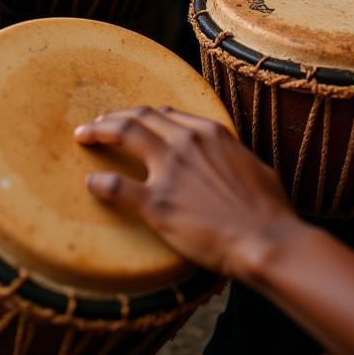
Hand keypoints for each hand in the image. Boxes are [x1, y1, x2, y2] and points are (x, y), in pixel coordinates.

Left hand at [75, 107, 301, 281]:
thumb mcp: (254, 168)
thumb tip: (230, 159)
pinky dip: (99, 182)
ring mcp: (170, 169)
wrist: (267, 240)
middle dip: (113, 117)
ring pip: (124, 133)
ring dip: (99, 131)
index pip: (166, 114)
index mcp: (209, 132)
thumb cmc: (270, 211)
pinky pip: (116, 186)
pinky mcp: (158, 203)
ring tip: (83, 136)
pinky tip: (91, 184)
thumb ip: (233, 157)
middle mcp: (186, 142)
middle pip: (139, 116)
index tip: (131, 121)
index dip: (143, 116)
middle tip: (96, 124)